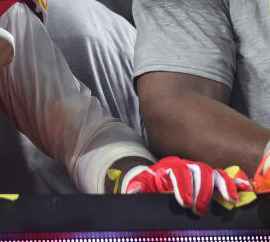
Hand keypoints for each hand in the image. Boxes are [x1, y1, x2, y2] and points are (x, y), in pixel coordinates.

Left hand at [125, 156, 253, 214]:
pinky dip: (234, 183)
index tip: (185, 204)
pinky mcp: (211, 178)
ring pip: (214, 172)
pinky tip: (242, 190)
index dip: (184, 187)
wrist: (158, 178)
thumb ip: (138, 185)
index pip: (180, 172)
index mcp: (170, 166)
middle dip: (202, 191)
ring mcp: (200, 171)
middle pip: (200, 171)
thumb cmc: (152, 182)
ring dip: (222, 186)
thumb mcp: (142, 182)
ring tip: (228, 200)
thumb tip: (133, 191)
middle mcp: (187, 165)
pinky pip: (225, 177)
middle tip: (198, 210)